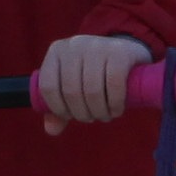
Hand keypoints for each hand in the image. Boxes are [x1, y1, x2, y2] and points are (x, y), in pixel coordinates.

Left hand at [34, 33, 150, 133]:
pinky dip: (115, 104)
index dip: (57, 108)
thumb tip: (51, 130)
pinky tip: (116, 110)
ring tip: (104, 116)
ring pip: (92, 90)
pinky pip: (114, 84)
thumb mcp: (74, 84)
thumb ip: (60, 106)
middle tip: (91, 118)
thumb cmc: (95, 72)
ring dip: (99, 112)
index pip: (48, 86)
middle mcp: (75, 45)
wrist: (127, 49)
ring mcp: (98, 46)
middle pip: (71, 91)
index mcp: (57, 51)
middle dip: (82, 113)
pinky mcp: (120, 52)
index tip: (70, 116)